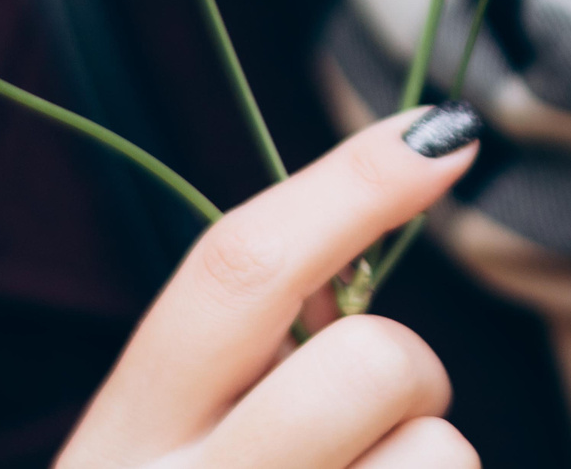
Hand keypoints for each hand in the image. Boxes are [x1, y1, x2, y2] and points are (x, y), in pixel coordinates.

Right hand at [58, 105, 485, 468]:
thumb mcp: (162, 450)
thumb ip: (246, 357)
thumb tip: (378, 208)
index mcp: (121, 438)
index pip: (236, 271)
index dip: (351, 185)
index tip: (449, 134)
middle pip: (369, 360)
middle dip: (410, 371)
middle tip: (377, 417)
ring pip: (440, 455)